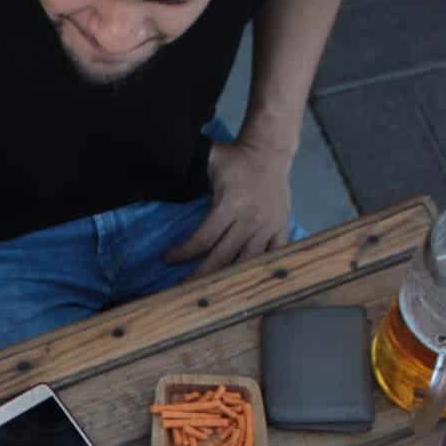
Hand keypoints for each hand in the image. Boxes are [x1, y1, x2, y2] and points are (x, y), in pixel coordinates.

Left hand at [164, 137, 294, 278]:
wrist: (270, 151)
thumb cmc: (235, 158)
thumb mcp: (210, 160)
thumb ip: (191, 173)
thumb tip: (164, 177)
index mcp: (230, 205)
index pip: (203, 238)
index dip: (183, 253)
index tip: (167, 260)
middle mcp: (249, 220)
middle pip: (222, 258)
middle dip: (200, 276)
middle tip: (181, 290)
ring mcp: (268, 227)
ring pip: (247, 263)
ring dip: (228, 280)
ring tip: (211, 293)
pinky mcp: (281, 228)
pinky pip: (274, 256)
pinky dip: (261, 271)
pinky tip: (247, 284)